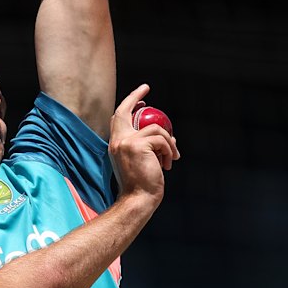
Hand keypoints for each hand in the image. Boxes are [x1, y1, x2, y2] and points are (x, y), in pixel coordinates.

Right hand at [108, 84, 179, 202]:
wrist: (138, 200)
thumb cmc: (142, 186)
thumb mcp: (143, 162)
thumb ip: (147, 147)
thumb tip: (166, 136)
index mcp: (116, 146)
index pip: (118, 119)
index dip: (128, 105)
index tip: (141, 97)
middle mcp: (117, 142)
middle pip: (124, 111)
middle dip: (134, 96)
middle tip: (146, 88)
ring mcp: (126, 142)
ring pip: (155, 129)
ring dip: (168, 143)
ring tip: (172, 157)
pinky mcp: (137, 145)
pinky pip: (161, 138)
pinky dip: (169, 150)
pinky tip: (169, 162)